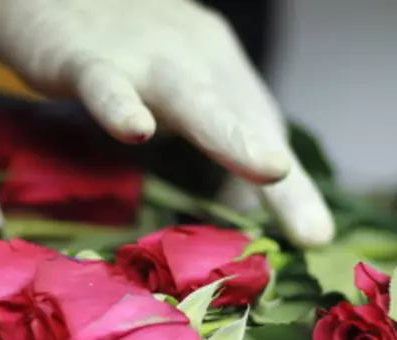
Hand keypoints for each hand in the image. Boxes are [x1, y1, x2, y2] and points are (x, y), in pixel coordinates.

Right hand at [0, 0, 333, 246]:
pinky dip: (120, 105)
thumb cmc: (115, 43)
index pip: (262, 129)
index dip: (291, 187)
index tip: (313, 237)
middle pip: (244, 118)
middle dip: (282, 168)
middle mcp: (191, 58)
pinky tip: (135, 129)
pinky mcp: (83, 58)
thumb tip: (245, 206)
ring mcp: (140, 57)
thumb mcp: (172, 86)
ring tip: (271, 170)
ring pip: (191, 98)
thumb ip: (207, 134)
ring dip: (233, 136)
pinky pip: (104, 84)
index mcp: (216, 66)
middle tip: (311, 228)